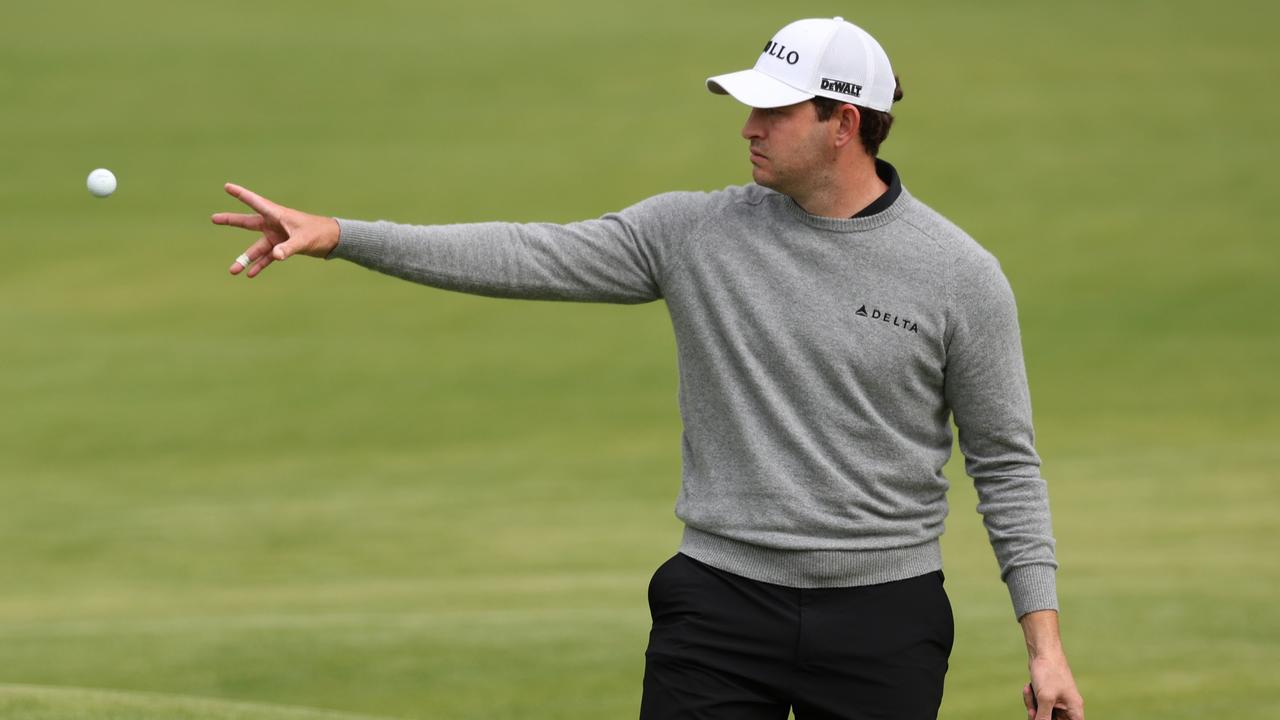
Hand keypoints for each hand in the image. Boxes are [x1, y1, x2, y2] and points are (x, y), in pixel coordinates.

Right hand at [212, 183, 340, 277]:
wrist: (332, 240)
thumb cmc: (318, 233)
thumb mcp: (303, 240)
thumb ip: (289, 248)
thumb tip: (276, 256)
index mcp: (277, 215)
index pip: (255, 202)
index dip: (240, 194)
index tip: (227, 186)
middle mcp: (273, 224)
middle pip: (247, 222)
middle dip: (230, 221)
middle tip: (213, 218)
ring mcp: (276, 236)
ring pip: (256, 247)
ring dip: (245, 259)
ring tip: (232, 271)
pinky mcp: (281, 247)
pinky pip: (267, 257)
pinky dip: (260, 265)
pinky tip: (250, 275)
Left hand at [1022, 654, 1084, 719]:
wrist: (1042, 652)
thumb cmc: (1049, 672)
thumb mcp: (1045, 698)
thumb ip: (1043, 717)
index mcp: (1074, 710)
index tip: (1051, 717)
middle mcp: (1068, 708)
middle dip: (1039, 717)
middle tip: (1031, 711)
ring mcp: (1056, 702)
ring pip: (1042, 715)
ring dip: (1033, 707)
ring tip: (1030, 691)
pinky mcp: (1046, 696)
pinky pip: (1037, 706)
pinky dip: (1031, 699)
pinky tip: (1028, 687)